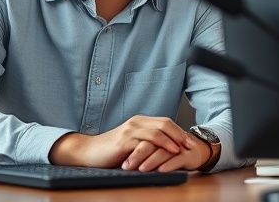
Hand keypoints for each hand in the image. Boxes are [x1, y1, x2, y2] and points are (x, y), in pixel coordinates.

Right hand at [49, 115, 197, 169]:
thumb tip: (167, 150)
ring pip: (158, 131)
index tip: (189, 141)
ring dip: (172, 141)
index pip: (165, 122)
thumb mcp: (133, 145)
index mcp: (140, 122)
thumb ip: (146, 143)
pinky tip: (166, 155)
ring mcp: (131, 130)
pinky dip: (159, 148)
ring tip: (181, 150)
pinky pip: (146, 142)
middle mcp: (136, 122)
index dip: (178, 131)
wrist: (89, 152)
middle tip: (189, 145)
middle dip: (179, 134)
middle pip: (165, 123)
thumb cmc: (111, 152)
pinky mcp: (125, 140)